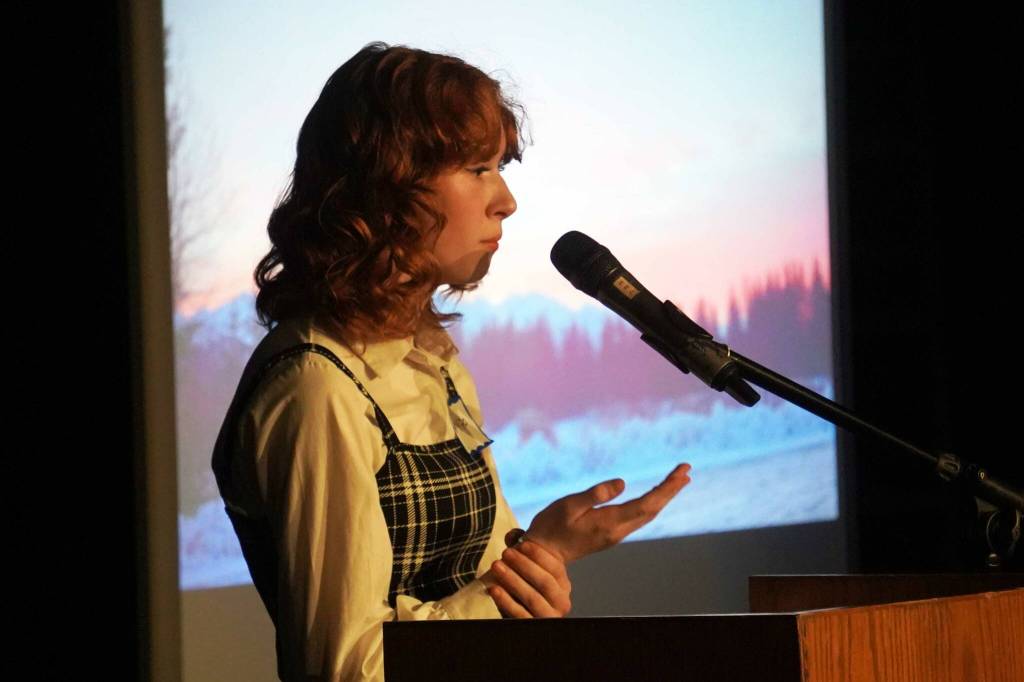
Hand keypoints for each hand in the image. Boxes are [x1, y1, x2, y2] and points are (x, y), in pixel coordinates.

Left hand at [485, 539, 571, 617]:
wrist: (519, 614)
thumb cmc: (522, 587)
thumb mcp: (525, 569)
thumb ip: (521, 550)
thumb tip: (513, 535)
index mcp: (563, 585)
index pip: (556, 568)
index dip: (539, 555)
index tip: (522, 543)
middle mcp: (561, 602)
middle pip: (545, 582)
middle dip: (524, 565)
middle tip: (506, 553)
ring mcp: (549, 616)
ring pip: (533, 598)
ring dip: (513, 580)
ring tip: (496, 566)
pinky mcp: (534, 627)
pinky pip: (520, 615)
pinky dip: (506, 601)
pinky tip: (493, 589)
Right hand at [526, 463, 691, 563]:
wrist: (544, 554)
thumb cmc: (552, 526)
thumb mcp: (568, 506)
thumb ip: (595, 494)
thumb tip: (622, 483)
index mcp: (610, 522)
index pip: (648, 503)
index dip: (667, 487)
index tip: (682, 471)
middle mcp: (618, 531)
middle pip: (653, 509)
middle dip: (672, 489)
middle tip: (686, 469)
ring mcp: (616, 534)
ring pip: (648, 514)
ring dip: (664, 496)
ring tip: (678, 479)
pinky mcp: (611, 534)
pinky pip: (639, 516)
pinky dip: (652, 502)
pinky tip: (655, 495)